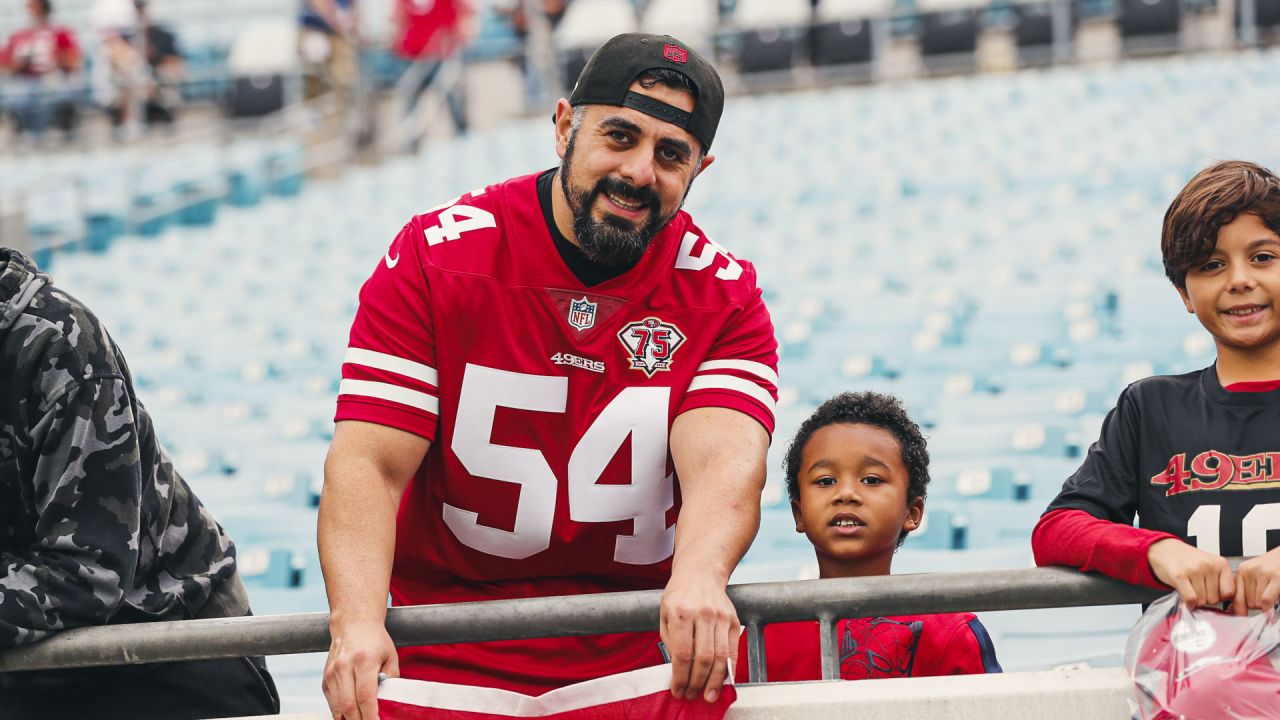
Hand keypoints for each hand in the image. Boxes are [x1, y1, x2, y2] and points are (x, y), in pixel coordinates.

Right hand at [322, 618, 398, 719]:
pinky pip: (332, 702)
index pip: (365, 696)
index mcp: (363, 660)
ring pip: (338, 707)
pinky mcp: (325, 678)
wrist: (354, 624)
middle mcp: (344, 666)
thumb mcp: (391, 658)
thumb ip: (390, 681)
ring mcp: (332, 673)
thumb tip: (386, 704)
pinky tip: (351, 715)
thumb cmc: (376, 641)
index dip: (370, 715)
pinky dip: (341, 713)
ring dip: (349, 719)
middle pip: (349, 705)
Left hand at [659, 570, 737, 702]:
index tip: (678, 690)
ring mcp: (721, 617)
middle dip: (697, 682)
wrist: (701, 572)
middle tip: (692, 696)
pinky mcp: (733, 620)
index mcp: (681, 613)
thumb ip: (670, 641)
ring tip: (709, 695)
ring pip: (721, 657)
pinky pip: (733, 650)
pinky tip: (724, 680)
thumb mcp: (665, 614)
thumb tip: (678, 671)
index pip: (683, 654)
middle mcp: (703, 614)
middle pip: (704, 658)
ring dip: (715, 681)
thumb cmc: (679, 595)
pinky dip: (729, 669)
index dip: (681, 677)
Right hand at [1147, 538, 1233, 607]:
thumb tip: (1227, 605)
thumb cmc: (1188, 560)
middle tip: (1197, 590)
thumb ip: (1221, 582)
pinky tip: (1184, 596)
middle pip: (1214, 599)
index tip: (1212, 593)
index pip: (1229, 593)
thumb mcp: (1210, 565)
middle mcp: (1209, 565)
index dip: (1220, 597)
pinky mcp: (1180, 576)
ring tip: (1189, 588)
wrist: (1164, 549)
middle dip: (1205, 599)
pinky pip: (1190, 598)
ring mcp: (1194, 570)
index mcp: (1221, 563)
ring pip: (1202, 601)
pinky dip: (1188, 602)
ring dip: (1195, 600)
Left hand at [1231, 547, 1279, 614]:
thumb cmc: (1275, 569)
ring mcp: (1262, 573)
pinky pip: (1266, 600)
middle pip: (1247, 603)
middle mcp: (1249, 570)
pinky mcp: (1275, 576)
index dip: (1239, 611)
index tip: (1242, 617)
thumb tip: (1236, 612)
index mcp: (1242, 571)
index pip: (1235, 597)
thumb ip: (1247, 591)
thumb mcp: (1257, 576)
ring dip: (1265, 605)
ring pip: (1257, 603)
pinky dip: (1269, 606)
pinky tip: (1274, 600)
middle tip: (1266, 597)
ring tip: (1272, 593)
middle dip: (1258, 605)